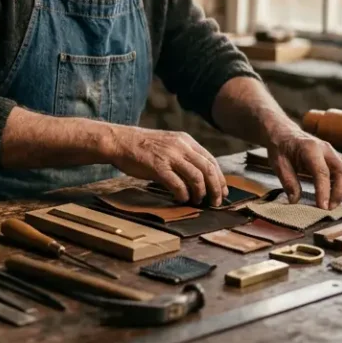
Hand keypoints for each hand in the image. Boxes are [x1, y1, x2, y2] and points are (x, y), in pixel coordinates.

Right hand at [108, 130, 227, 205]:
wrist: (120, 141)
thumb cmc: (142, 146)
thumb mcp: (168, 143)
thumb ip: (183, 155)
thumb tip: (199, 176)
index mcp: (185, 140)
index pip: (211, 160)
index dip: (219, 178)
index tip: (222, 191)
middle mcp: (181, 146)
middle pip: (208, 169)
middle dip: (216, 188)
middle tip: (215, 202)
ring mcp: (170, 156)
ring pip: (196, 177)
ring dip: (201, 193)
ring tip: (198, 202)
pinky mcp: (158, 167)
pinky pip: (178, 184)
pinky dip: (183, 194)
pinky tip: (182, 199)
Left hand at [266, 131, 341, 208]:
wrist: (285, 133)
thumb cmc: (281, 148)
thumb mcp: (277, 163)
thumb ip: (287, 181)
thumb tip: (295, 201)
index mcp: (310, 148)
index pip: (322, 172)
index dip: (324, 191)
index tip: (322, 207)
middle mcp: (326, 149)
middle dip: (339, 193)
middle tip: (329, 208)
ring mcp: (334, 153)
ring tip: (333, 204)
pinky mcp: (337, 158)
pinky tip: (338, 196)